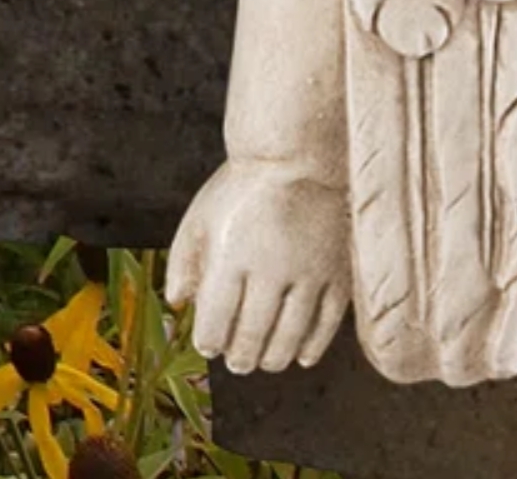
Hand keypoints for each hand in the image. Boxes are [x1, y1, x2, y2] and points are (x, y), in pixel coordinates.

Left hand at [166, 156, 351, 374]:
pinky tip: (301, 356)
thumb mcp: (200, 216)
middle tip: (237, 363)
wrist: (301, 154)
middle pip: (253, 334)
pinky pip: (327, 322)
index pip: (217, 320)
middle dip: (240, 356)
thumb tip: (178, 304)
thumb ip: (183, 261)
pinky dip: (313, 345)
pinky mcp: (338, 271)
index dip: (210, 341)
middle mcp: (272, 267)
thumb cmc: (243, 186)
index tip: (209, 345)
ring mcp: (310, 271)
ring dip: (274, 357)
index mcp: (232, 256)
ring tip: (265, 362)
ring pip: (290, 335)